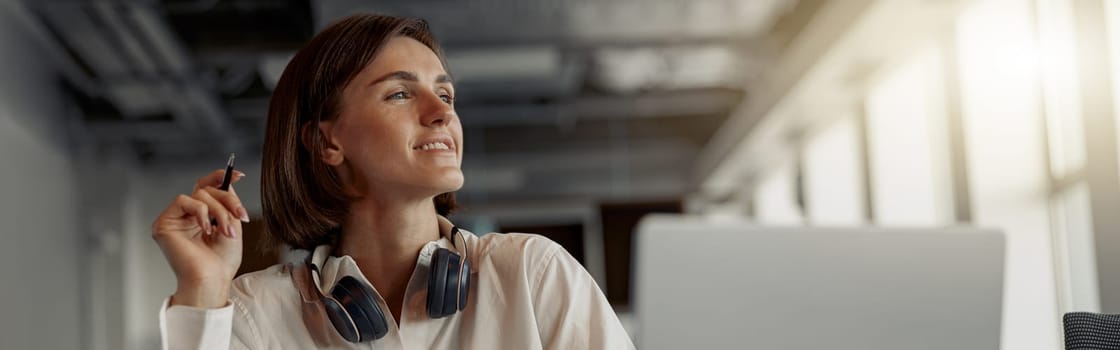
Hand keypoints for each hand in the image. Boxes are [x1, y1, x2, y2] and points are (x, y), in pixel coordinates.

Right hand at [152, 169, 248, 307]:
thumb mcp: (231, 225)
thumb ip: (227, 203)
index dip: (220, 177)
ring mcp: (173, 219)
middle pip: (206, 189)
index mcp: (199, 217)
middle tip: (240, 217)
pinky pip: (184, 201)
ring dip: (219, 211)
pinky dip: (201, 212)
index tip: (240, 174)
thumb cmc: (221, 262)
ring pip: (199, 194)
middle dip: (228, 200)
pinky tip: (207, 229)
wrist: (211, 280)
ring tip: (226, 231)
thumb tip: (227, 181)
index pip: (206, 188)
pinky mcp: (163, 224)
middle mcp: (184, 216)